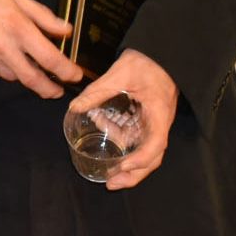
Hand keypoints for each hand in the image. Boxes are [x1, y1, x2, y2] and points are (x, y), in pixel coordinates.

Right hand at [0, 0, 83, 96]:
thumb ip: (43, 16)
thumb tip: (66, 30)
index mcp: (18, 28)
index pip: (50, 59)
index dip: (67, 71)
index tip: (75, 75)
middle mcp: (3, 48)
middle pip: (33, 79)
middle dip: (50, 89)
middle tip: (57, 90)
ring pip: (13, 77)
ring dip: (23, 73)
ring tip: (24, 61)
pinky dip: (3, 68)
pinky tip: (1, 54)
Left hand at [69, 50, 176, 189]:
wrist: (161, 52)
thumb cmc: (146, 60)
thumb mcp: (120, 72)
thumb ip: (98, 90)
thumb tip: (75, 107)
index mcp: (158, 113)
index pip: (155, 144)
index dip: (140, 160)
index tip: (121, 166)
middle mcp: (159, 122)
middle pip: (153, 157)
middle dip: (134, 174)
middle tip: (110, 183)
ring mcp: (154, 122)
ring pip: (146, 151)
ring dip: (128, 164)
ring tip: (108, 174)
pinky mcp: (147, 119)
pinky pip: (137, 138)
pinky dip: (123, 143)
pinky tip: (107, 140)